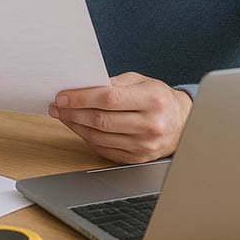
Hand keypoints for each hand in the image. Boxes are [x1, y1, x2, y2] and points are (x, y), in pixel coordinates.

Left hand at [49, 72, 192, 163]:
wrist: (182, 124)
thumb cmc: (158, 98)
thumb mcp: (141, 81)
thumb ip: (114, 82)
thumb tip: (83, 86)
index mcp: (152, 100)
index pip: (109, 99)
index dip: (81, 98)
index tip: (62, 95)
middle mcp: (150, 125)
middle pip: (101, 120)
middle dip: (73, 112)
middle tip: (57, 105)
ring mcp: (144, 145)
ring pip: (99, 136)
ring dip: (75, 125)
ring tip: (63, 115)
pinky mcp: (137, 158)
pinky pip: (104, 149)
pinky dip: (87, 138)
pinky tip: (78, 127)